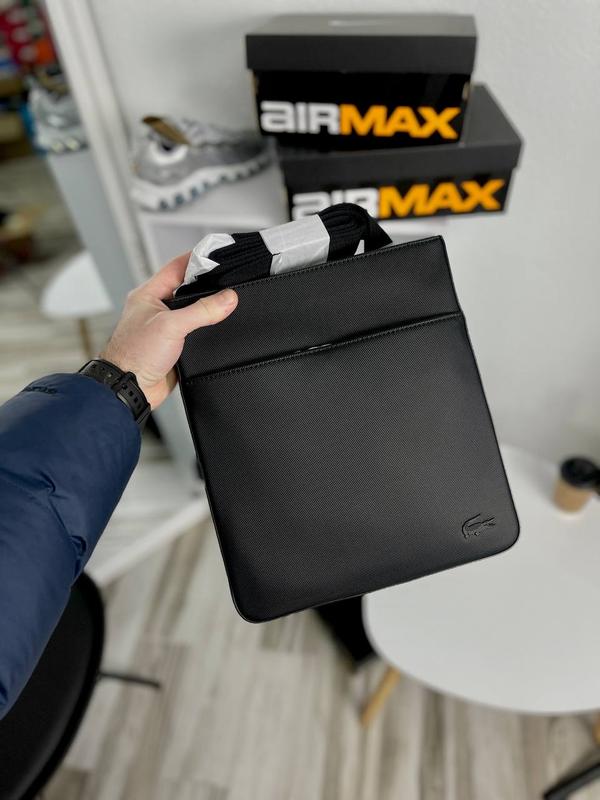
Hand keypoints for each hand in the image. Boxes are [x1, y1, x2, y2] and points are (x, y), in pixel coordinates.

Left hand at [101, 252, 237, 408]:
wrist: (130, 388)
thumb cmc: (134, 354)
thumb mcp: (171, 326)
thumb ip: (202, 311)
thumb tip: (228, 298)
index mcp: (148, 295)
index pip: (176, 267)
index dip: (196, 259)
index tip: (216, 254)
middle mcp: (156, 309)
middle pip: (187, 289)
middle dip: (207, 285)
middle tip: (228, 279)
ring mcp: (165, 328)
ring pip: (193, 312)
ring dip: (208, 310)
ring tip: (228, 302)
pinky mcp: (174, 347)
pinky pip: (195, 333)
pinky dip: (207, 331)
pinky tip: (219, 329)